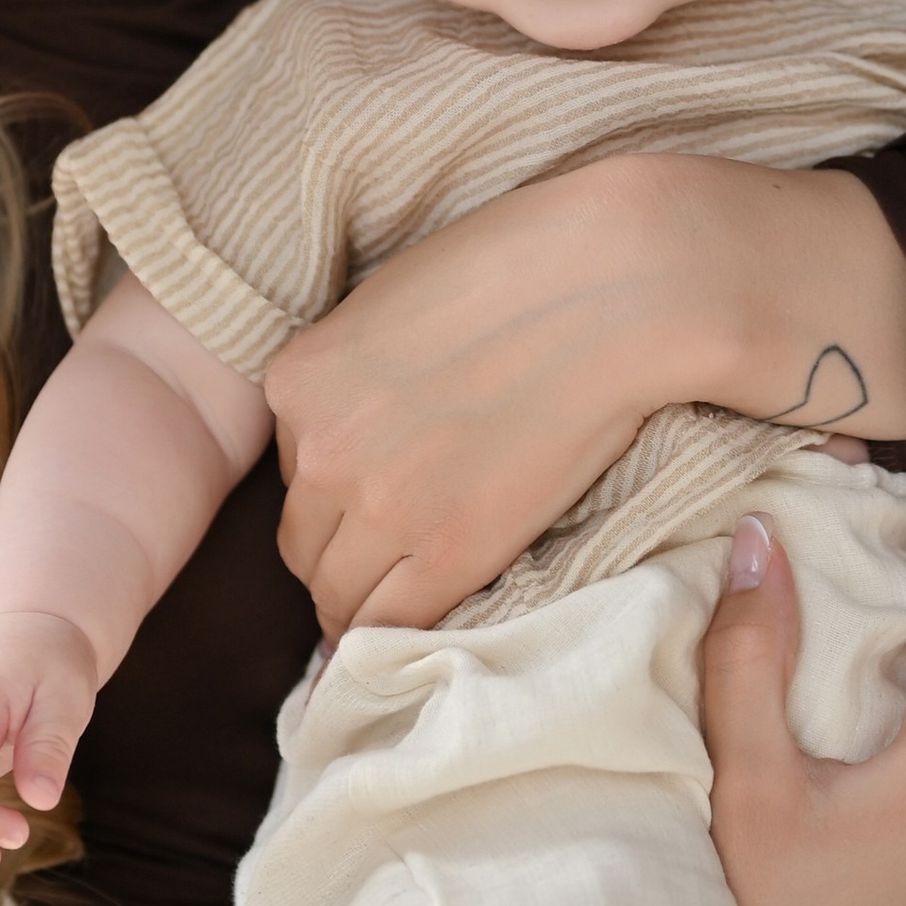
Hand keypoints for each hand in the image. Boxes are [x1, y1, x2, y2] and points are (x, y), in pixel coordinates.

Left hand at [263, 153, 905, 631]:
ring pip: (337, 596)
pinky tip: (430, 629)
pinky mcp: (450, 549)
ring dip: (369, 602)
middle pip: (302, 542)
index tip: (376, 498)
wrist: (614, 284)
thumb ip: (361, 372)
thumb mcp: (397, 302)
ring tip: (414, 598)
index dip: (338, 489)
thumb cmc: (525, 268)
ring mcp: (381, 505)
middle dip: (343, 552)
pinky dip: (402, 638)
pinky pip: (395, 625)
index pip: (291, 470)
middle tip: (393, 557)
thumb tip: (374, 421)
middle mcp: (320, 448)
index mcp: (299, 380)